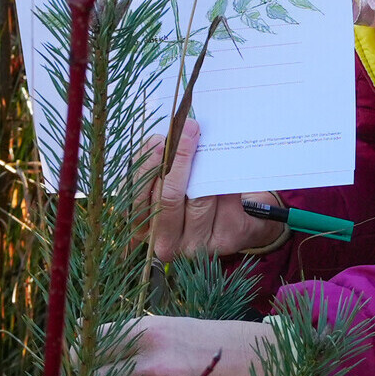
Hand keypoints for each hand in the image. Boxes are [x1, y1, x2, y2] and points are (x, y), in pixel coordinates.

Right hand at [148, 118, 284, 261]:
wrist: (235, 224)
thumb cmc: (193, 198)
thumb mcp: (169, 187)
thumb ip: (161, 169)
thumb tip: (167, 137)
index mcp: (144, 229)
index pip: (139, 196)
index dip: (149, 166)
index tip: (159, 139)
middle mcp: (167, 243)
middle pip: (169, 198)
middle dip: (179, 158)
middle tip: (188, 129)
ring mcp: (196, 246)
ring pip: (199, 199)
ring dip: (204, 165)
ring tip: (207, 141)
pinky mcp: (225, 241)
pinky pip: (225, 202)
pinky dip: (226, 179)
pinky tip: (228, 163)